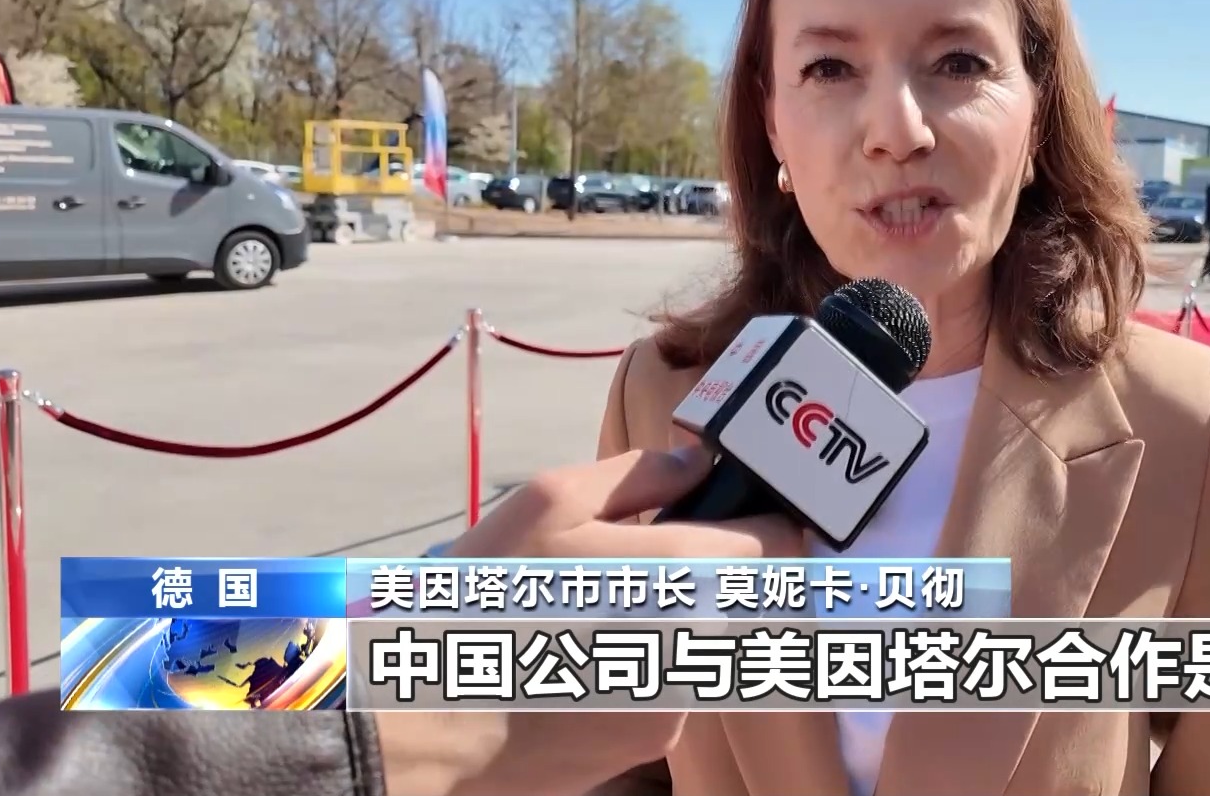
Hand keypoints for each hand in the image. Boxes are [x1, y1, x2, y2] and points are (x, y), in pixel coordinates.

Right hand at [377, 447, 797, 795]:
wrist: (428, 728)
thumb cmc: (482, 602)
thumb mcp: (549, 503)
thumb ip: (638, 474)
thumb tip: (696, 463)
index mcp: (688, 573)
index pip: (780, 541)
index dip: (755, 519)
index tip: (720, 513)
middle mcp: (704, 643)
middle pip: (747, 595)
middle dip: (708, 572)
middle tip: (636, 561)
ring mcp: (682, 704)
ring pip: (705, 644)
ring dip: (671, 624)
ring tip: (586, 615)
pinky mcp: (652, 747)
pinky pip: (669, 691)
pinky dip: (641, 672)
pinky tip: (575, 662)